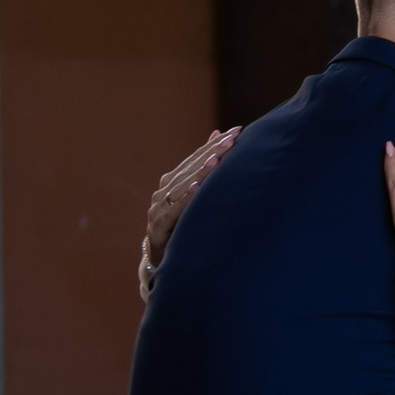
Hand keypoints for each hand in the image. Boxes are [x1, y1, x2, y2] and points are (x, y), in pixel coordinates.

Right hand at [139, 129, 237, 301]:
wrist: (161, 263)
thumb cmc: (182, 226)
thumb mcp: (195, 198)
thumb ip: (204, 167)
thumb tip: (219, 132)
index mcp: (172, 183)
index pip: (196, 158)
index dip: (215, 144)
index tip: (237, 131)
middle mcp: (162, 193)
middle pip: (189, 168)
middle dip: (212, 152)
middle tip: (233, 139)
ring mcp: (157, 209)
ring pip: (180, 186)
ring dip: (198, 172)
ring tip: (216, 159)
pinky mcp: (157, 228)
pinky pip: (171, 212)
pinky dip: (183, 199)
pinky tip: (195, 188)